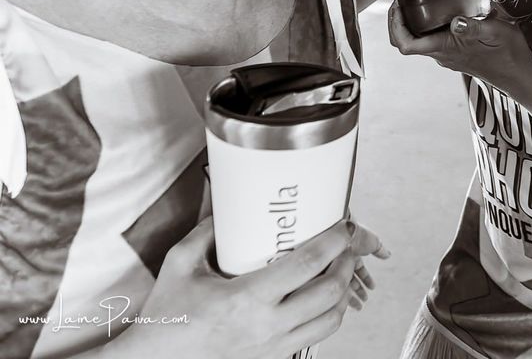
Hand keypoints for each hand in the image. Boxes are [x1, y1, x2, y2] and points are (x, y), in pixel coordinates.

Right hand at [113, 217, 388, 358]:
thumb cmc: (166, 317)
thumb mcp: (179, 264)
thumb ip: (207, 231)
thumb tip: (229, 206)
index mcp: (245, 299)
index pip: (306, 266)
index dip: (332, 242)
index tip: (341, 227)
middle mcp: (266, 326)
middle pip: (330, 293)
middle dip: (347, 263)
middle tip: (345, 245)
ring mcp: (273, 347)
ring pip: (331, 320)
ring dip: (343, 292)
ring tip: (340, 270)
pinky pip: (317, 337)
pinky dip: (330, 316)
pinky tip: (323, 300)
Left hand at [388, 4, 531, 87]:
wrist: (521, 76)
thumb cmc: (511, 56)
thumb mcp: (497, 33)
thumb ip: (476, 26)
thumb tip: (457, 22)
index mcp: (447, 48)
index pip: (406, 45)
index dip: (395, 26)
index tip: (397, 6)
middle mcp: (442, 55)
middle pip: (406, 41)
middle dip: (397, 21)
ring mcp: (447, 56)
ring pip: (418, 41)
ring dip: (411, 23)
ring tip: (417, 0)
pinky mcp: (455, 54)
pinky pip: (432, 41)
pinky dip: (427, 26)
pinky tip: (441, 11)